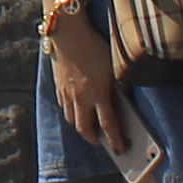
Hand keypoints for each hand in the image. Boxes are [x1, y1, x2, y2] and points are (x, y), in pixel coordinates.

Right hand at [51, 19, 121, 155]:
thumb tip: (124, 95)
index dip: (115, 140)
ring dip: (80, 126)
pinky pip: (63, 105)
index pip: (108, 124)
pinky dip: (70, 111)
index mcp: (98, 94)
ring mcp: (67, 92)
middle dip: (93, 138)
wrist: (69, 32)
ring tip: (89, 126)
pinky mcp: (58, 85)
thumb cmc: (94, 46)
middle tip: (102, 141)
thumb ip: (118, 83)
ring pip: (71, 119)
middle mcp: (80, 97)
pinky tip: (75, 107)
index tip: (121, 149)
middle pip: (84, 128)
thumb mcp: (113, 65)